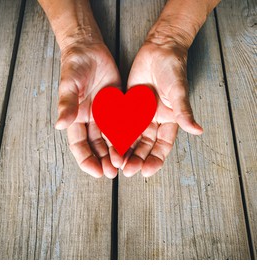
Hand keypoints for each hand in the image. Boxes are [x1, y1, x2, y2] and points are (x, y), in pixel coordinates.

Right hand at [56, 40, 122, 177]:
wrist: (90, 50)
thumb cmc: (75, 65)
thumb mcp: (69, 84)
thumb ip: (66, 104)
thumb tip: (59, 124)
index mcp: (76, 118)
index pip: (79, 145)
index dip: (86, 159)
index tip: (95, 171)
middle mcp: (90, 120)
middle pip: (96, 146)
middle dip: (104, 160)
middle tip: (113, 173)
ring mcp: (104, 115)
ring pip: (110, 139)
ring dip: (116, 152)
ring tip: (123, 165)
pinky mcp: (117, 107)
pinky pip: (123, 124)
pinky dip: (127, 136)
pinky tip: (133, 146)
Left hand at [122, 40, 202, 176]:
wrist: (159, 50)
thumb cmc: (173, 69)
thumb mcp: (178, 91)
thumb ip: (184, 111)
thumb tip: (198, 130)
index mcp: (168, 121)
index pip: (162, 146)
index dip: (156, 159)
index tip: (147, 171)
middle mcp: (154, 121)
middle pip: (145, 146)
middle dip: (137, 158)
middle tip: (128, 170)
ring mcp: (140, 115)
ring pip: (132, 138)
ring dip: (125, 150)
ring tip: (117, 162)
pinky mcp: (128, 106)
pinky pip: (121, 123)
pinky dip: (115, 133)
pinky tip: (109, 144)